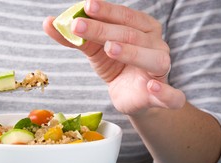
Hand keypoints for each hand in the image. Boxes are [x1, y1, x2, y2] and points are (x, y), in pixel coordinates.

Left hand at [44, 0, 184, 114]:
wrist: (133, 96)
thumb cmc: (116, 66)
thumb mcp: (94, 51)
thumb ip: (75, 38)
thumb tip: (48, 22)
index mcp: (142, 28)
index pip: (124, 16)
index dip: (105, 11)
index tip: (84, 6)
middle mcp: (155, 44)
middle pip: (131, 35)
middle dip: (104, 30)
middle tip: (78, 26)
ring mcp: (161, 69)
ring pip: (153, 59)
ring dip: (131, 52)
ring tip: (109, 48)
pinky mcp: (163, 95)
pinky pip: (173, 95)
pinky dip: (166, 92)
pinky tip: (152, 87)